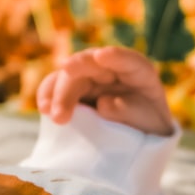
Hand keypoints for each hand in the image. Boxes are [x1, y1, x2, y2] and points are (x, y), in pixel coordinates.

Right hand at [36, 46, 173, 135]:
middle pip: (90, 67)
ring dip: (57, 93)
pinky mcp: (75, 89)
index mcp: (139, 73)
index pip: (130, 62)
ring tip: (51, 112)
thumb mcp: (149, 125)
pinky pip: (57, 87)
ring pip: (69, 76)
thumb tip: (104, 104)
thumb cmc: (148, 128)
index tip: (101, 56)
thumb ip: (131, 112)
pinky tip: (45, 108)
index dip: (116, 57)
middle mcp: (112, 69)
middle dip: (74, 82)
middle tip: (63, 106)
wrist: (138, 138)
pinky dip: (49, 96)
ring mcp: (91, 77)